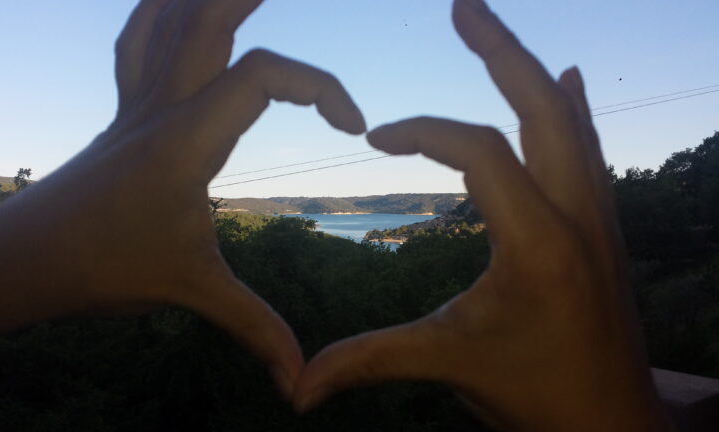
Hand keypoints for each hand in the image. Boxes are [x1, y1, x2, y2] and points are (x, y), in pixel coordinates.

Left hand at [0, 0, 364, 395]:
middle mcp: (161, 107)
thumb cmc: (103, 267)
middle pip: (206, 17)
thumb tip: (301, 386)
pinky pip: (137, 44)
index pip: (263, 75)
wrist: (24, 259)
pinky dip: (158, 14)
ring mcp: (136, 103)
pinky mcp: (123, 113)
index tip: (352, 130)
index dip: (322, 88)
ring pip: (166, 20)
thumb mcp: (191, 290)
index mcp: (188, 140)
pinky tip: (172, 5)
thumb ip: (255, 328)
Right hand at [293, 0, 670, 429]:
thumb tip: (295, 389)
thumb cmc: (537, 395)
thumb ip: (370, 360)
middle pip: (543, 104)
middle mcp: (579, 216)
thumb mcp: (448, 362)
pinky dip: (571, 107)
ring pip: (572, 120)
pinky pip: (588, 148)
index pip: (478, 149)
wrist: (616, 427)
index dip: (422, 132)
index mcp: (538, 242)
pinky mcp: (604, 228)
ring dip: (532, 71)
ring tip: (496, 32)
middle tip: (465, 5)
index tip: (377, 140)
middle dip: (501, 49)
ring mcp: (600, 218)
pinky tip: (569, 80)